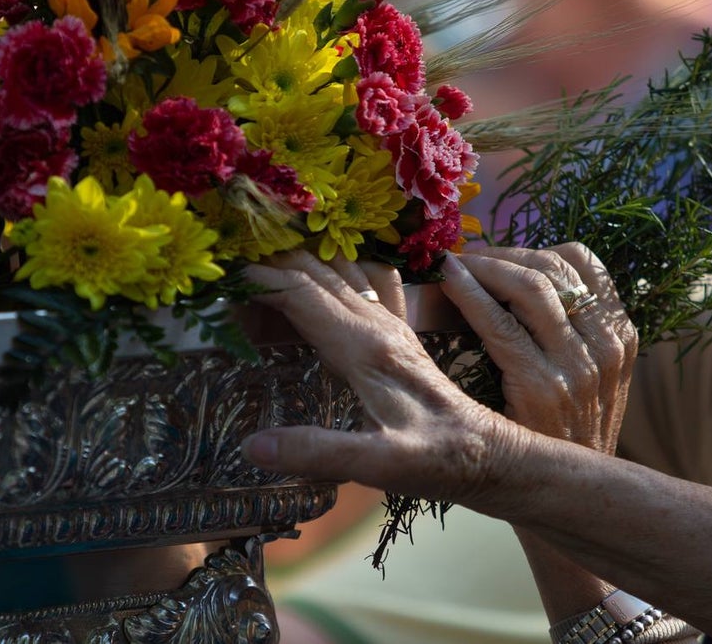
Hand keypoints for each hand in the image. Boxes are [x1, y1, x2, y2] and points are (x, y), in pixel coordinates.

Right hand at [240, 250, 520, 505]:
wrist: (491, 456)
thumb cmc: (437, 461)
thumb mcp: (378, 466)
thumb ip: (318, 452)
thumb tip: (251, 446)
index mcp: (364, 346)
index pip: (300, 292)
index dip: (258, 277)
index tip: (220, 271)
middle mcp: (377, 324)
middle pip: (315, 270)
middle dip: (270, 255)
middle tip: (228, 248)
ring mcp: (390, 325)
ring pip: (338, 269)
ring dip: (300, 255)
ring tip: (262, 246)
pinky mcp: (399, 334)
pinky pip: (365, 282)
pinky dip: (336, 265)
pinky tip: (326, 262)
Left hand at [440, 244, 636, 452]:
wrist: (567, 496)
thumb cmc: (564, 431)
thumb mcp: (588, 377)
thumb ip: (568, 332)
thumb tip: (511, 279)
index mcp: (619, 335)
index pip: (583, 261)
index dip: (534, 248)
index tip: (499, 254)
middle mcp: (605, 346)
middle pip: (553, 267)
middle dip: (503, 254)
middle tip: (467, 256)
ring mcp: (576, 367)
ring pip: (530, 285)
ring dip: (485, 266)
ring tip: (456, 266)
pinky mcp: (540, 387)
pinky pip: (499, 324)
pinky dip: (470, 294)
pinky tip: (449, 282)